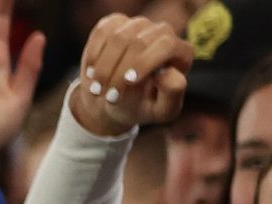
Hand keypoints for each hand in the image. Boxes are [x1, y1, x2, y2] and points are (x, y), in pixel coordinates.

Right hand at [68, 14, 193, 138]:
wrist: (112, 100)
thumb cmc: (140, 107)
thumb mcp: (160, 110)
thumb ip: (172, 93)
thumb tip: (165, 72)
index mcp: (180, 53)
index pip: (166, 45)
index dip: (145, 62)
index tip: (127, 82)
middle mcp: (162, 33)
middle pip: (139, 41)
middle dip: (119, 70)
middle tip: (107, 96)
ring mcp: (139, 26)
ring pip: (119, 36)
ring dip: (103, 66)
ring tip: (97, 88)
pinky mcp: (117, 24)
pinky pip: (103, 31)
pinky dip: (93, 54)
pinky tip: (91, 72)